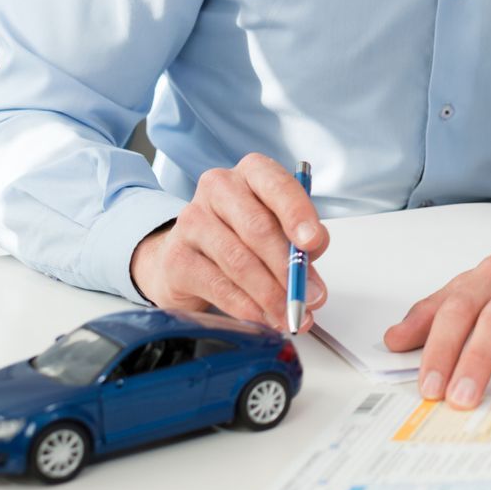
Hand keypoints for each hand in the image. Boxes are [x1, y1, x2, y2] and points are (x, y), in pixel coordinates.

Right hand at [129, 152, 329, 331]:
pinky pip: (217, 284)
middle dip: (287, 267)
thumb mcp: (279, 231)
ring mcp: (192, 220)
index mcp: (252, 173)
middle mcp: (219, 188)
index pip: (277, 185)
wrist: (188, 258)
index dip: (297, 214)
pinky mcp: (177, 257)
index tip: (313, 242)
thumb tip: (313, 282)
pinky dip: (245, 305)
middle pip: (258, 227)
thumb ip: (300, 247)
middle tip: (307, 296)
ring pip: (238, 260)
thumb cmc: (241, 237)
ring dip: (270, 293)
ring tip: (289, 314)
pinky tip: (261, 316)